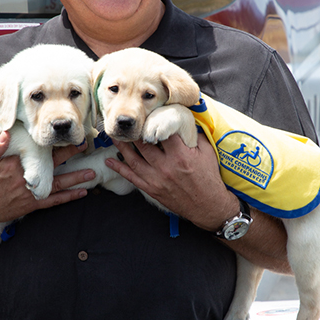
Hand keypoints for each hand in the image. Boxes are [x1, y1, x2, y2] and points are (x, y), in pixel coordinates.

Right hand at [0, 131, 95, 229]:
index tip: (68, 134)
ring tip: (91, 173)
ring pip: (57, 184)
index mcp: (15, 164)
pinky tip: (81, 193)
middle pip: (53, 164)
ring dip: (76, 178)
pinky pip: (52, 202)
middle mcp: (26, 178)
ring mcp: (29, 193)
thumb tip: (6, 131)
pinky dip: (67, 198)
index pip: (40, 150)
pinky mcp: (30, 205)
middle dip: (70, 154)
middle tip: (85, 145)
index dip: (55, 142)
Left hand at [105, 132, 238, 231]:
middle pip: (144, 145)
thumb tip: (186, 121)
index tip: (146, 114)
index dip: (153, 121)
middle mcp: (166, 166)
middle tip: (126, 123)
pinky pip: (132, 178)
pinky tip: (110, 161)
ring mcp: (157, 179)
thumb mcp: (207, 153)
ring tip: (113, 136)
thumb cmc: (209, 178)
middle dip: (134, 133)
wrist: (208, 206)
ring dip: (122, 147)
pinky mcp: (152, 189)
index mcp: (181, 155)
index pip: (162, 133)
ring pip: (134, 160)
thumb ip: (195, 136)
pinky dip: (120, 169)